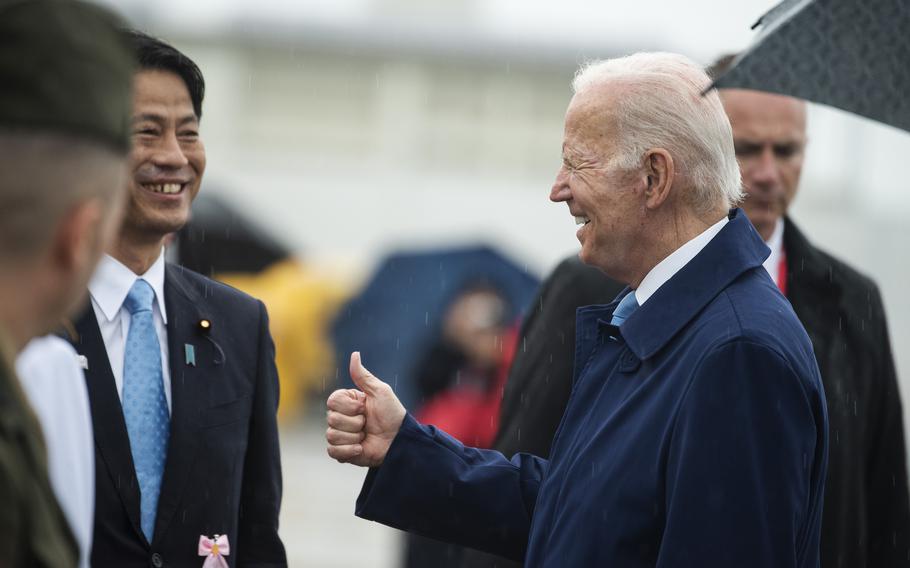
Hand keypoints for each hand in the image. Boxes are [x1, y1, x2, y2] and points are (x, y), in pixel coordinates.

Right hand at [326, 351, 405, 466]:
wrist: (399, 440)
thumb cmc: (392, 414)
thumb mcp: (380, 391)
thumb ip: (363, 376)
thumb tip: (354, 354)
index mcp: (347, 402)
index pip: (332, 401)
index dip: (349, 406)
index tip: (364, 407)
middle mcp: (341, 417)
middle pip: (331, 419)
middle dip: (355, 423)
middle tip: (368, 423)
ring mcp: (341, 435)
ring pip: (332, 435)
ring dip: (354, 436)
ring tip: (366, 436)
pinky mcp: (342, 452)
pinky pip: (333, 451)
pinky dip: (349, 451)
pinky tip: (361, 448)